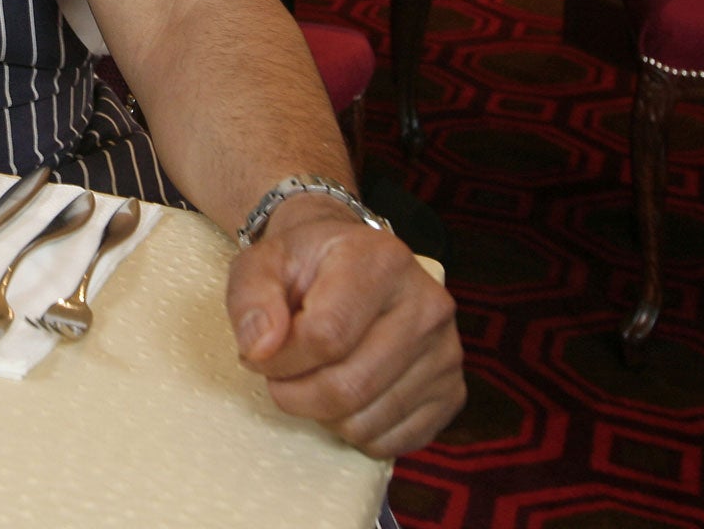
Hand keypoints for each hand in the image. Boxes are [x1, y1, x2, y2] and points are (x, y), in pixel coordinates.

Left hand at [225, 197, 463, 456]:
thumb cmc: (305, 265)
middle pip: (348, 387)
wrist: (352, 263)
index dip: (279, 360)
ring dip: (322, 414)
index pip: (325, 336)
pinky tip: (346, 392)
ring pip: (366, 422)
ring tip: (315, 376)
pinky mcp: (452, 393)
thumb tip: (261, 350)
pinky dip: (355, 431)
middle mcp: (427, 305)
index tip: (258, 354)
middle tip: (280, 375)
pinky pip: (391, 442)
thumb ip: (251, 299)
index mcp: (381, 261)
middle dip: (295, 394)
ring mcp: (447, 353)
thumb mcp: (262, 263)